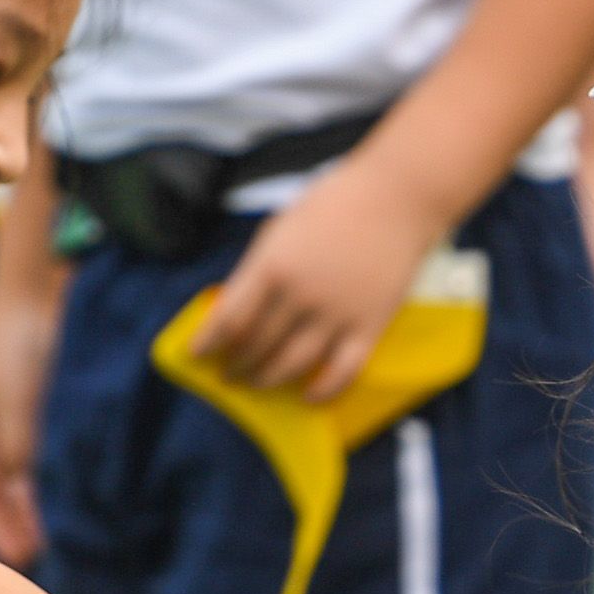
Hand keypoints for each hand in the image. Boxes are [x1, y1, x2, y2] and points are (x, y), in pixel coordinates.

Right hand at [0, 260, 61, 564]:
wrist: (34, 304)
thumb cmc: (14, 352)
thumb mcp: (11, 404)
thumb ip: (13, 447)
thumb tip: (15, 494)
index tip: (14, 558)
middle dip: (7, 527)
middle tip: (29, 561)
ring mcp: (14, 429)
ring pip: (17, 484)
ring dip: (25, 514)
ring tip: (41, 543)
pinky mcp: (38, 419)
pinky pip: (36, 466)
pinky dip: (40, 489)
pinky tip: (54, 503)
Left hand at [191, 156, 447, 399]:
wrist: (396, 198)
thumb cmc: (332, 205)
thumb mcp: (280, 229)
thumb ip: (257, 270)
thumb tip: (236, 309)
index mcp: (273, 266)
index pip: (230, 320)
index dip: (208, 343)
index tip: (198, 355)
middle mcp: (300, 295)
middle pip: (257, 345)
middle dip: (236, 364)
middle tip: (227, 374)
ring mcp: (336, 314)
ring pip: (292, 364)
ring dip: (267, 378)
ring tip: (256, 382)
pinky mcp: (369, 327)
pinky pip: (342, 372)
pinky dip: (323, 391)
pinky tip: (307, 396)